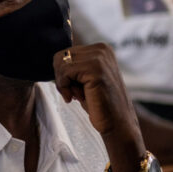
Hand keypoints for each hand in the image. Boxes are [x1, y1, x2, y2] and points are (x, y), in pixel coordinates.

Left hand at [52, 43, 145, 171]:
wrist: (117, 123)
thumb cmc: (98, 103)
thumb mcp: (84, 79)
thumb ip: (73, 66)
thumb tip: (55, 59)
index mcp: (100, 48)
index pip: (64, 54)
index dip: (63, 75)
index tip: (75, 89)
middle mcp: (101, 49)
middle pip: (60, 57)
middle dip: (62, 79)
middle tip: (76, 94)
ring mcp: (99, 57)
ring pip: (60, 64)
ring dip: (64, 84)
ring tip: (79, 96)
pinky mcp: (95, 69)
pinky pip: (65, 72)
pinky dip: (65, 88)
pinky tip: (79, 98)